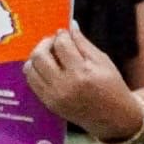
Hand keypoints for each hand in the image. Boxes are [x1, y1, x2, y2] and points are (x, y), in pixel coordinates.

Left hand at [22, 25, 141, 141]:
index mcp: (82, 73)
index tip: (64, 33)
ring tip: (50, 54)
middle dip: (45, 43)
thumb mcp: (103, 61)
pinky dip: (35, 70)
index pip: (61, 45)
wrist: (113, 118)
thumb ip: (83, 43)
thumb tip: (70, 26)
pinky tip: (47, 67)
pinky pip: (32, 81)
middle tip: (54, 42)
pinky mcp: (48, 103)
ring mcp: (53, 96)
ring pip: (30, 68)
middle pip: (39, 56)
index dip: (61, 35)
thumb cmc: (111, 87)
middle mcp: (64, 85)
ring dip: (37, 56)